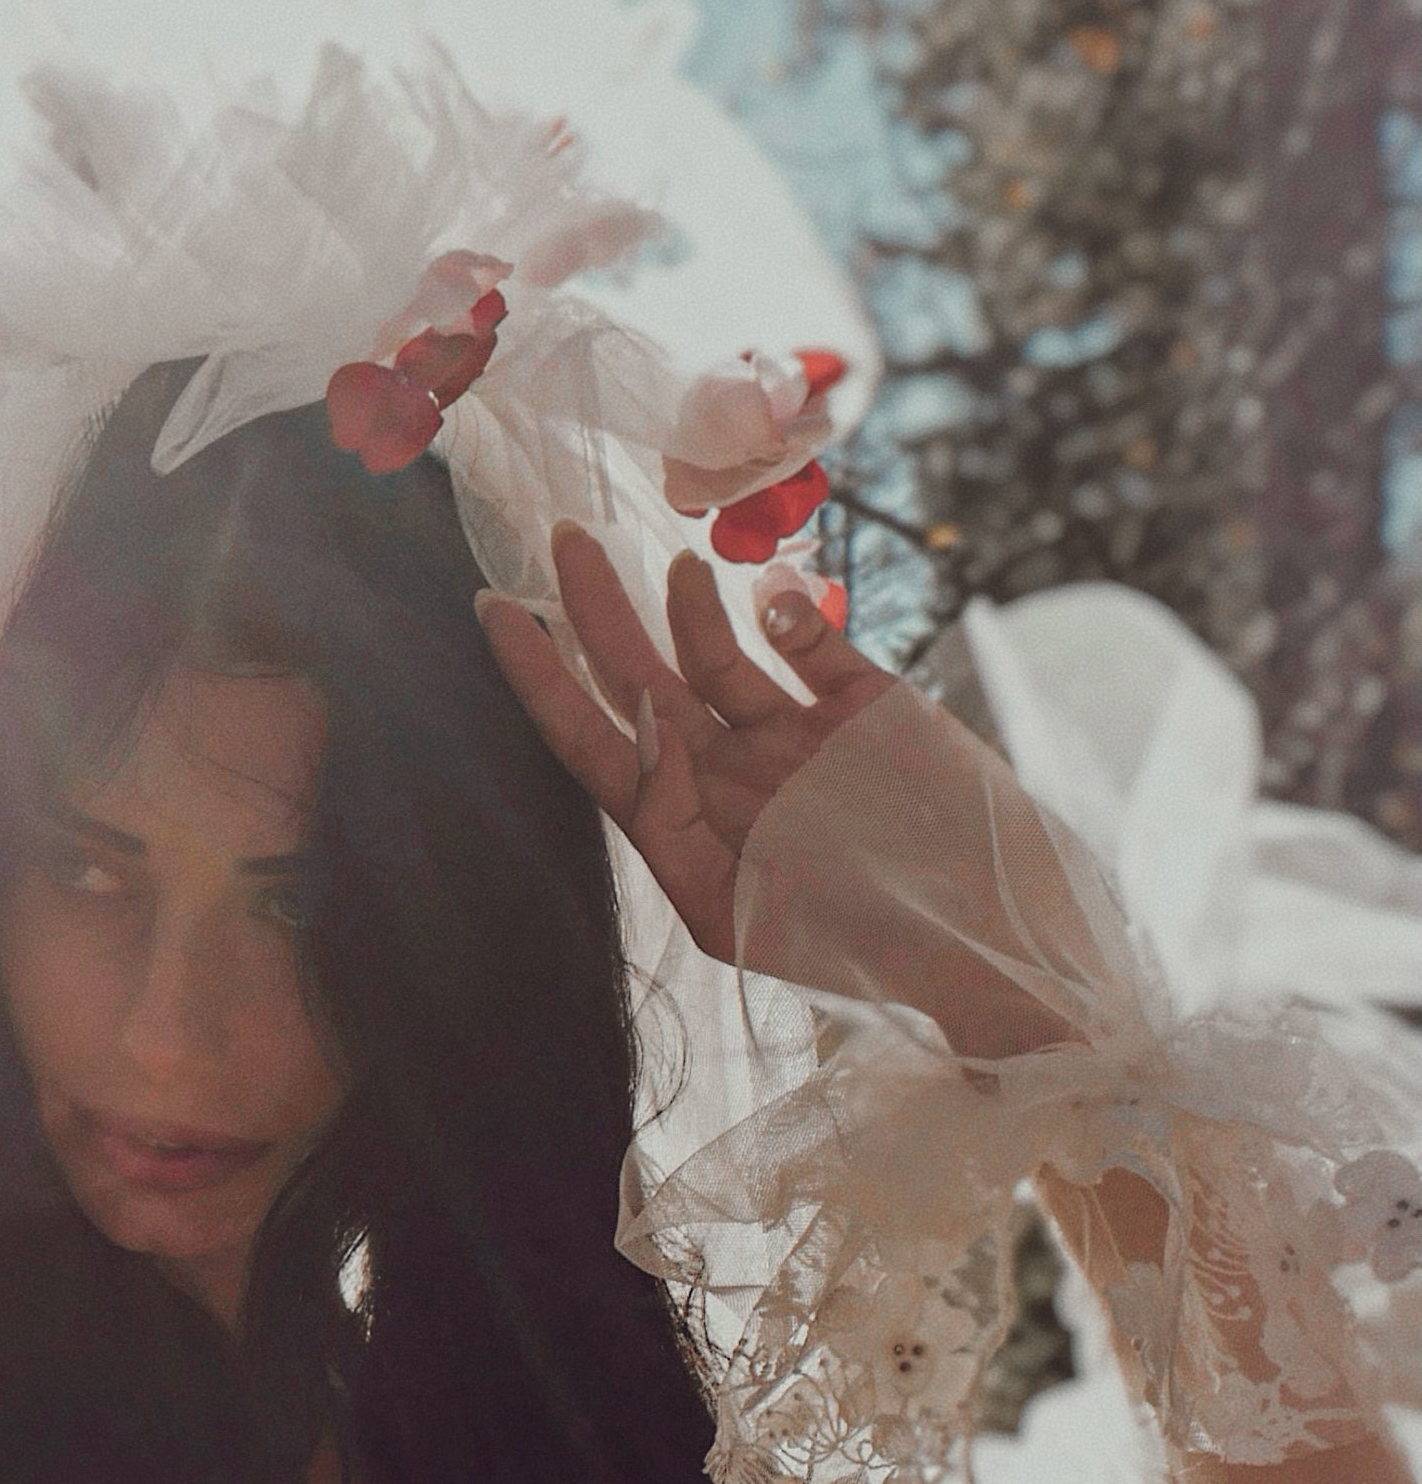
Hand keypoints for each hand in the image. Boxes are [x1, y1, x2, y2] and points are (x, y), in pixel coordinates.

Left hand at [475, 523, 888, 967]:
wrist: (986, 941)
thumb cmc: (859, 948)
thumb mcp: (738, 914)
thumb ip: (673, 830)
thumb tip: (644, 731)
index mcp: (687, 820)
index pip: (591, 739)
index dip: (540, 677)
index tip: (496, 609)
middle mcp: (729, 769)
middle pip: (640, 679)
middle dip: (595, 610)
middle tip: (563, 535)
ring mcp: (794, 733)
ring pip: (719, 653)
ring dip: (691, 608)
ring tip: (673, 568)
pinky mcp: (864, 704)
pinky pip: (812, 641)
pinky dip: (789, 614)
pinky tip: (772, 601)